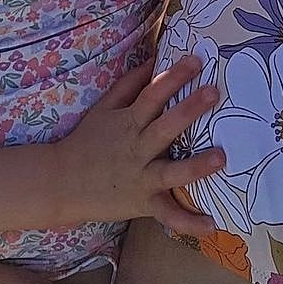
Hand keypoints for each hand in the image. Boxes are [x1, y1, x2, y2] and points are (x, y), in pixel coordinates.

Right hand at [56, 54, 223, 234]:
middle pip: (165, 128)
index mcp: (128, 122)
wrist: (61, 183)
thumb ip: (129, 84)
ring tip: (221, 158)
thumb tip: (155, 59)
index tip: (196, 61)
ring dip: (196, 166)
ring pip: (171, 172)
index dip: (173, 77)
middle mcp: (137, 149)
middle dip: (189, 110)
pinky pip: (168, 216)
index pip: (152, 95)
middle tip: (213, 92)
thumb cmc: (87, 141)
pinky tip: (212, 224)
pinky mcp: (143, 204)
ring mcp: (141, 178)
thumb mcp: (104, 108)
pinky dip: (188, 223)